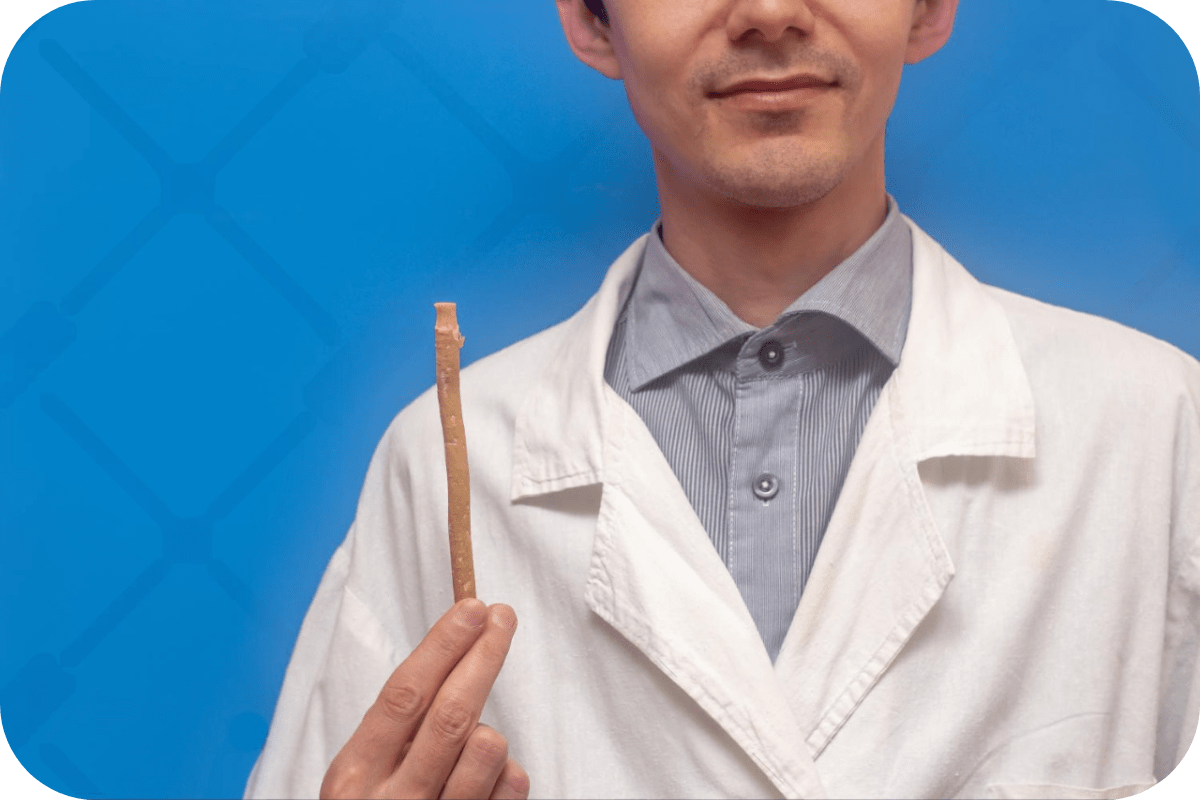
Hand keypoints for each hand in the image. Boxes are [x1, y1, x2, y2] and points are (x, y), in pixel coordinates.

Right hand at [320, 599, 528, 798]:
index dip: (442, 645)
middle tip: (502, 618)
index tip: (471, 609)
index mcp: (353, 775)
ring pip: (486, 749)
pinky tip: (491, 779)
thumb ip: (398, 732)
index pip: (404, 695)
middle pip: (450, 713)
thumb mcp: (364, 777)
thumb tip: (452, 658)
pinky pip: (510, 788)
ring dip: (492, 730)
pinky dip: (510, 773)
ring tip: (479, 739)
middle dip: (483, 656)